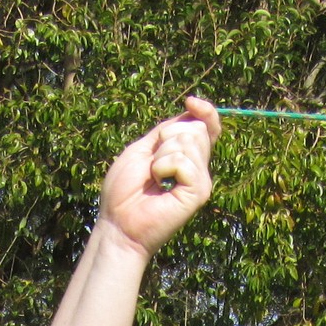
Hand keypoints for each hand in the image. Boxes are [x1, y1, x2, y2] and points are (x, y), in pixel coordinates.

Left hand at [97, 97, 219, 255]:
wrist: (118, 223)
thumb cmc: (125, 191)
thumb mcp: (143, 149)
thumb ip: (166, 131)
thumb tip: (191, 109)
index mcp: (186, 158)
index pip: (206, 127)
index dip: (205, 112)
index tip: (190, 102)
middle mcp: (197, 169)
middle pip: (195, 129)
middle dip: (167, 137)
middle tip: (152, 165)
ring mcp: (200, 181)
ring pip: (189, 141)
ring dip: (161, 154)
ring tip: (154, 177)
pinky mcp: (198, 193)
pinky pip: (184, 161)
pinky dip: (163, 167)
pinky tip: (159, 185)